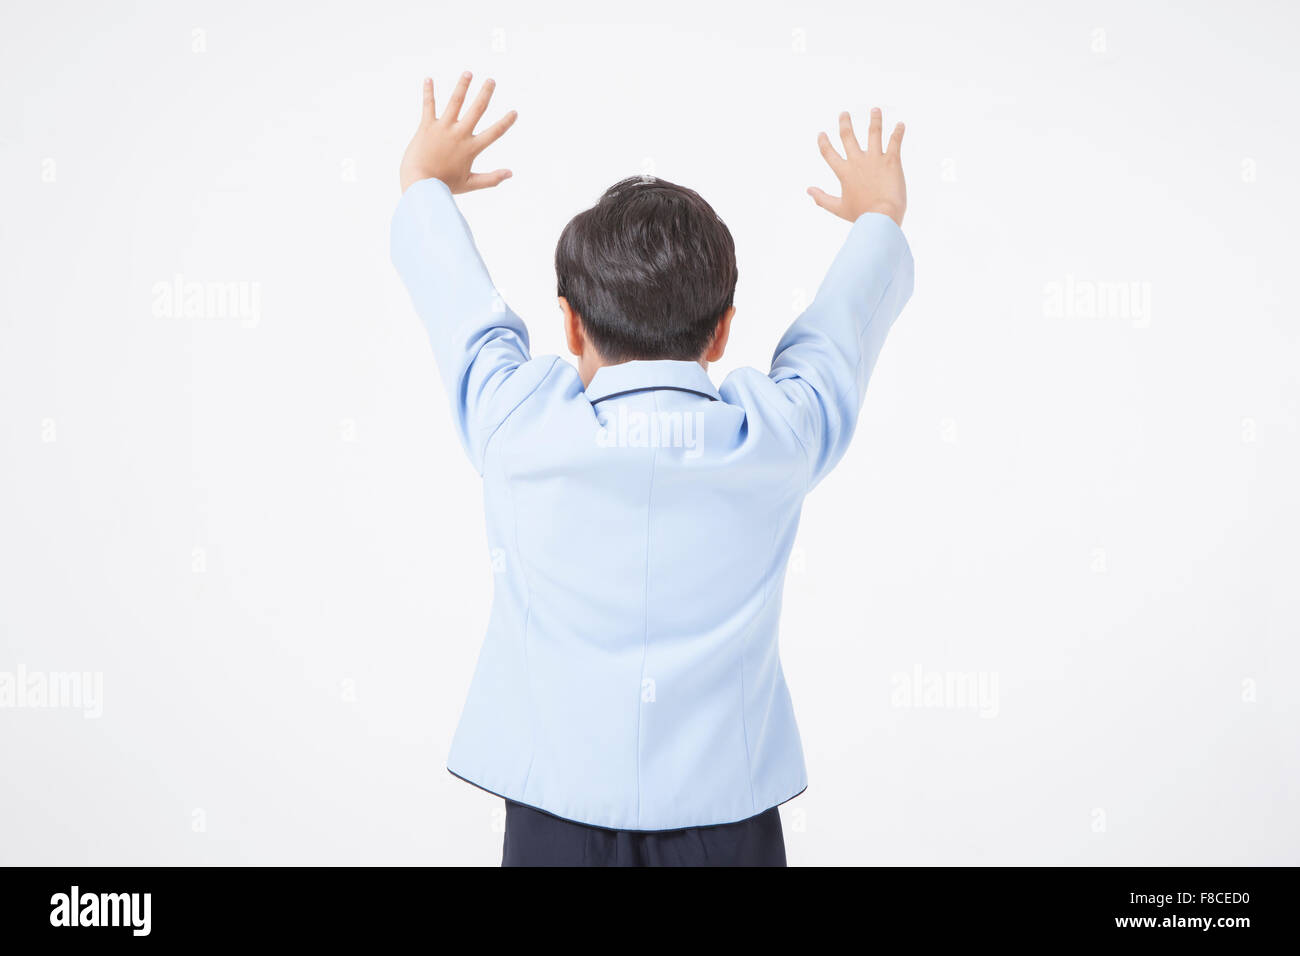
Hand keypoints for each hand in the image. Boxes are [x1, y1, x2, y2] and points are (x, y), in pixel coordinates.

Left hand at [399, 71, 516, 193]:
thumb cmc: (444, 186)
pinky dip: (428, 92)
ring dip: (462, 86)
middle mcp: (459, 134)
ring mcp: (443, 128)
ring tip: (468, 73)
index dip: (506, 122)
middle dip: (485, 93)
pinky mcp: (427, 126)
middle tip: (491, 81)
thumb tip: (510, 173)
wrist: (420, 183)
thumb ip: (491, 178)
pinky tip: (428, 79)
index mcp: (471, 148)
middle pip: (477, 109)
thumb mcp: (470, 184)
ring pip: (455, 102)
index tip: (514, 112)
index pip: (494, 133)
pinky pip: (428, 105)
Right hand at [808, 108, 905, 225]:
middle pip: (848, 136)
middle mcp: (857, 161)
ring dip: (875, 119)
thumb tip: (808, 190)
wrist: (881, 216)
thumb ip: (822, 199)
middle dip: (845, 123)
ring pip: (874, 132)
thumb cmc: (861, 214)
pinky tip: (900, 124)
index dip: (824, 142)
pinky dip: (898, 131)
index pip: (829, 153)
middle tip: (844, 113)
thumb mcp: (838, 208)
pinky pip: (895, 141)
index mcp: (844, 172)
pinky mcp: (891, 160)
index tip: (821, 134)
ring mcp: (875, 159)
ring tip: (875, 110)